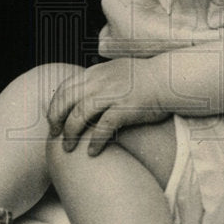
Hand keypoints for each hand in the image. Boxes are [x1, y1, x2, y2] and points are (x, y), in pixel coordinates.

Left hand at [47, 58, 171, 155]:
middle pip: (66, 101)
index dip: (55, 105)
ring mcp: (112, 95)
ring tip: (69, 148)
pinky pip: (102, 128)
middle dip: (56, 120)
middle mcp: (100, 82)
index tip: (53, 120)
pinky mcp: (124, 109)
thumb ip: (100, 79)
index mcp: (96, 73)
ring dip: (71, 133)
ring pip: (79, 115)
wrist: (170, 79)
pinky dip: (94, 141)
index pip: (65, 87)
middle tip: (55, 135)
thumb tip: (86, 93)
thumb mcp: (118, 70)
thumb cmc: (147, 78)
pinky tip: (92, 152)